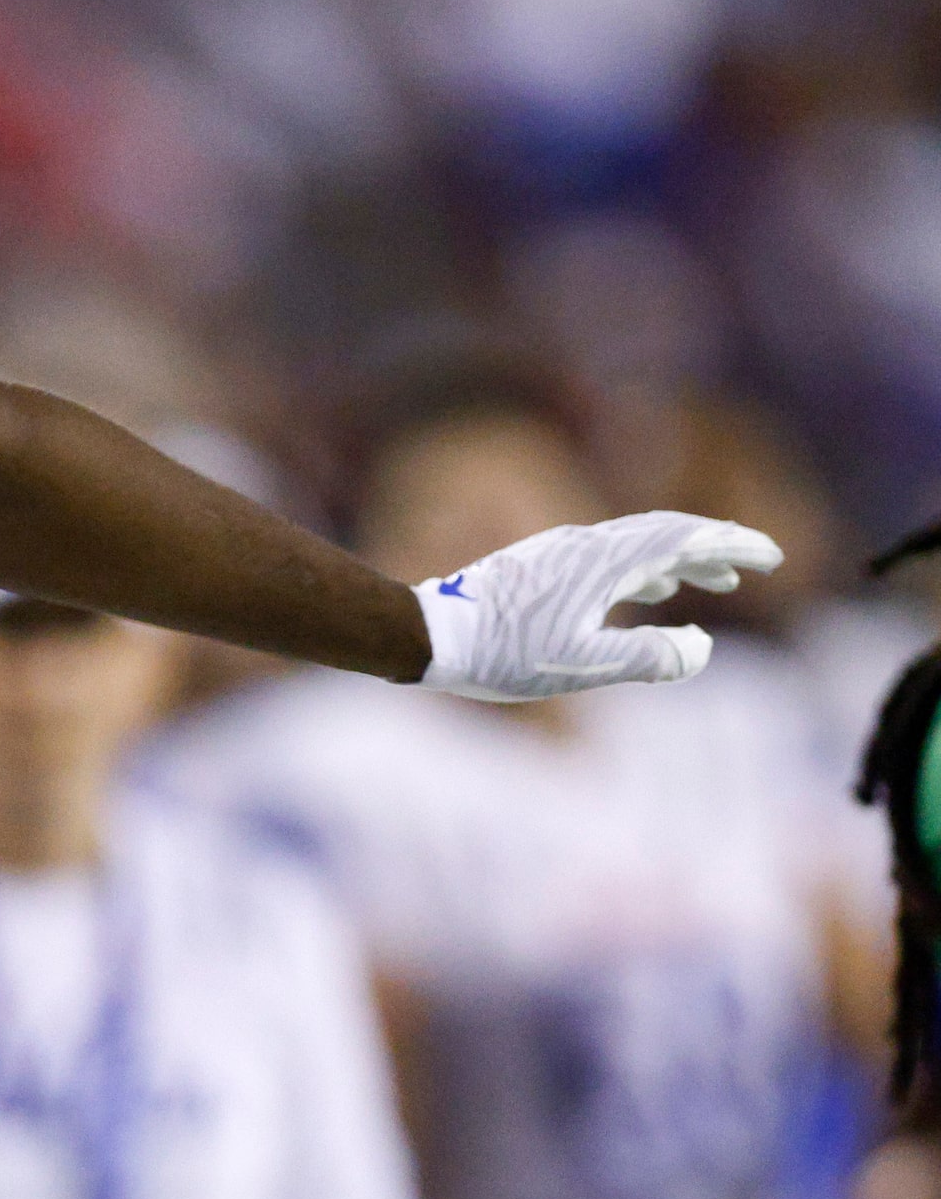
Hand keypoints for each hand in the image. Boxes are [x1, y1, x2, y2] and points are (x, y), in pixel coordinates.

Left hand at [412, 512, 781, 701]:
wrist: (427, 635)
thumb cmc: (502, 654)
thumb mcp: (582, 665)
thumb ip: (647, 657)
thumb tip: (702, 646)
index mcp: (601, 561)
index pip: (683, 538)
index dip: (733, 544)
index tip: (772, 556)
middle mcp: (583, 546)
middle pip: (664, 533)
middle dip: (714, 547)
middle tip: (754, 565)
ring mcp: (560, 553)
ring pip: (636, 545)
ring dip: (680, 558)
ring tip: (712, 582)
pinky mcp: (541, 568)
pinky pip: (610, 557)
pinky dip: (644, 568)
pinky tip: (646, 590)